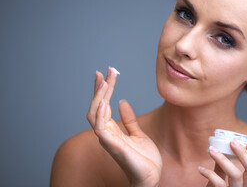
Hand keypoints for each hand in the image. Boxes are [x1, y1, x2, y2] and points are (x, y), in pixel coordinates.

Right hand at [87, 68, 161, 186]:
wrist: (151, 177)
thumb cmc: (143, 159)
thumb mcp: (138, 133)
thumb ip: (129, 119)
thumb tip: (122, 102)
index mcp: (112, 129)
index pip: (102, 105)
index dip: (102, 89)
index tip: (105, 73)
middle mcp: (106, 133)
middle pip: (96, 106)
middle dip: (99, 88)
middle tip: (105, 71)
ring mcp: (108, 140)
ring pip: (94, 115)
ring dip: (99, 97)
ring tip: (105, 82)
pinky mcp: (114, 147)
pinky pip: (101, 129)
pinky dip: (101, 115)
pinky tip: (104, 101)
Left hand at [198, 140, 246, 186]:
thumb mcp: (224, 178)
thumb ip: (224, 167)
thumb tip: (221, 147)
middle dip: (243, 154)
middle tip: (232, 142)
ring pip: (236, 175)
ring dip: (223, 159)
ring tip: (211, 150)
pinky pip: (220, 184)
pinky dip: (209, 173)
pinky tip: (201, 169)